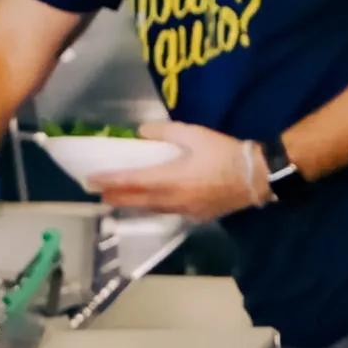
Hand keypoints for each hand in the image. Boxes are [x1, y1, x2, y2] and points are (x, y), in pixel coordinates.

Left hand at [94, 121, 267, 220]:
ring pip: (152, 209)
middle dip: (115, 197)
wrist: (257, 177)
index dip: (109, 181)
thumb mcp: (195, 133)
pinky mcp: (198, 215)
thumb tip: (142, 132)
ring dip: (132, 204)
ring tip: (119, 200)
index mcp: (169, 178)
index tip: (90, 180)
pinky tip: (154, 204)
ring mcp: (185, 210)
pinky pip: (169, 212)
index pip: (130, 181)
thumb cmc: (225, 153)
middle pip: (136, 200)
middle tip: (98, 193)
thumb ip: (164, 132)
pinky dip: (154, 208)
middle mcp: (172, 198)